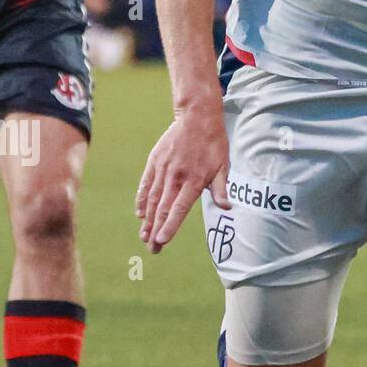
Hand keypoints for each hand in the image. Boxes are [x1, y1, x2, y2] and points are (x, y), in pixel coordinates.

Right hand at [136, 100, 230, 253]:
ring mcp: (162, 169)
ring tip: (144, 236)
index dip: (170, 226)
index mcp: (194, 180)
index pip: (178, 208)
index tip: (161, 241)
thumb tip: (227, 208)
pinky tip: (140, 214)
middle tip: (152, 249)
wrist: (197, 116)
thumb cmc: (214, 143)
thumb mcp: (223, 165)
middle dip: (156, 231)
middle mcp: (175, 177)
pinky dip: (141, 200)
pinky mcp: (154, 162)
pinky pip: (145, 185)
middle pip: (163, 209)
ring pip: (152, 200)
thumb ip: (221, 188)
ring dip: (148, 220)